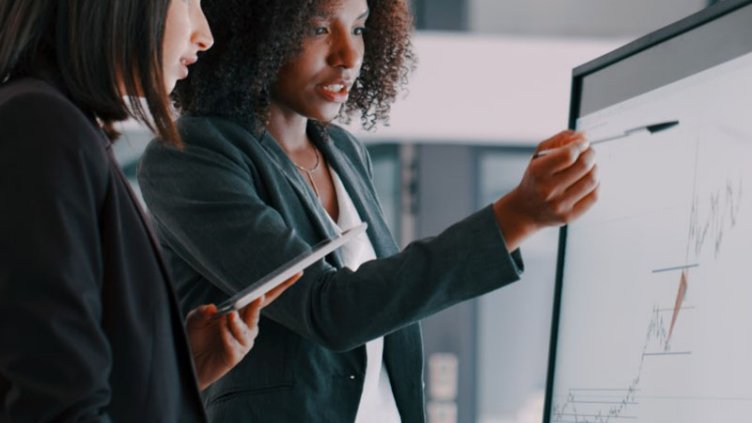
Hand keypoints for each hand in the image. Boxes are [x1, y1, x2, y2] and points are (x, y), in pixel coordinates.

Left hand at [186, 272, 301, 390]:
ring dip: (237, 322)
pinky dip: (226, 335)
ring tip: (229, 316)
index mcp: (243, 312)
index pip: (264, 296)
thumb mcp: (194, 319)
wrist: (189, 362)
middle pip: (258, 310)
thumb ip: (201, 312)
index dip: (280, 285)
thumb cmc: (195, 337)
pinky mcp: (236, 355)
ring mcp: (244, 341)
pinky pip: (233, 343)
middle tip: (258, 296)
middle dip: (259, 302)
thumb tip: (212, 308)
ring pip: (245, 328)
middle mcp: (248, 325)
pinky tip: (219, 329)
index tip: (295, 272)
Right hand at [493, 130, 598, 250]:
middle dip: (591, 154)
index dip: (580, 144)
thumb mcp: (538, 156)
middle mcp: (548, 190)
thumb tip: (584, 136)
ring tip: (590, 166)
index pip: (568, 154)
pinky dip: (596, 184)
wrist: (525, 210)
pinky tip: (589, 181)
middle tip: (589, 152)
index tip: (583, 142)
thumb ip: (559, 140)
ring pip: (592, 180)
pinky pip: (594, 196)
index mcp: (538, 172)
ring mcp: (559, 205)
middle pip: (583, 166)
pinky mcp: (569, 216)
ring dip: (595, 168)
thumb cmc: (535, 180)